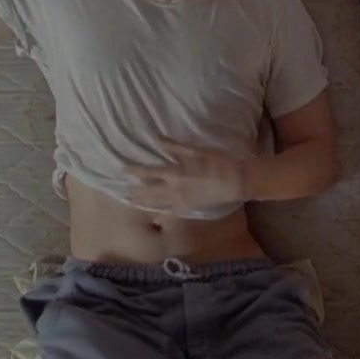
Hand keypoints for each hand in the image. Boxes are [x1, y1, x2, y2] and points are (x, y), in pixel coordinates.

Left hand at [124, 140, 246, 214]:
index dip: (135, 172)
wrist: (236, 181)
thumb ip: (175, 147)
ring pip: (158, 203)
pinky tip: (156, 218)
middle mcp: (174, 189)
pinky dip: (162, 216)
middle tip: (124, 194)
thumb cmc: (218, 162)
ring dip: (145, 203)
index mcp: (174, 173)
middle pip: (150, 191)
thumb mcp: (196, 150)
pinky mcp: (190, 207)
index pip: (149, 172)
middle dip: (136, 192)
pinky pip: (172, 213)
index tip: (123, 171)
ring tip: (133, 203)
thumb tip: (157, 139)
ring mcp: (181, 200)